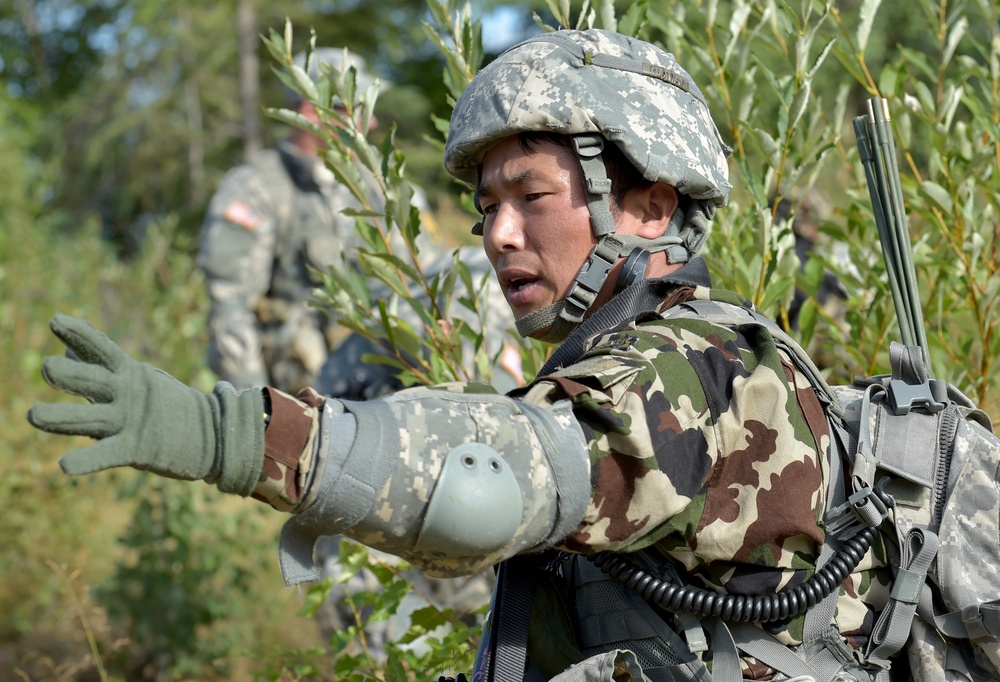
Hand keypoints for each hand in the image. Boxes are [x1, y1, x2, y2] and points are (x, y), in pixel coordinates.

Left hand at [28, 314, 264, 494]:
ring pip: (91, 420)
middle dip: (71, 375)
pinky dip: (87, 461)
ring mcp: (132, 422)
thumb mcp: (133, 379)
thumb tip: (65, 347)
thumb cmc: (166, 404)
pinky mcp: (138, 449)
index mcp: (129, 375)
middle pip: (94, 382)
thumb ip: (97, 366)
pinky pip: (108, 455)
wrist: (212, 434)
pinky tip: (65, 466)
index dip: (80, 334)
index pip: (102, 350)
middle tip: (47, 367)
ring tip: (33, 415)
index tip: (55, 320)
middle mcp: (127, 394)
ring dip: (62, 418)